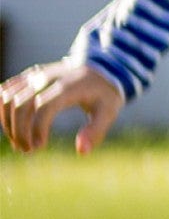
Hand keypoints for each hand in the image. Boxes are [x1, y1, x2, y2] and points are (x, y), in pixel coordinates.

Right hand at [1, 60, 126, 154]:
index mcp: (69, 87)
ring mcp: (36, 74)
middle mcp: (48, 77)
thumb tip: (81, 151)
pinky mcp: (29, 75)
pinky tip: (13, 127)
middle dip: (19, 131)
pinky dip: (4, 110)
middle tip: (27, 151)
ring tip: (20, 143)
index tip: (39, 147)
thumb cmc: (104, 93)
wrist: (102, 67)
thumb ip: (96, 130)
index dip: (36, 128)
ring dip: (8, 123)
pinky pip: (6, 90)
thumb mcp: (109, 111)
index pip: (43, 106)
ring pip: (8, 97)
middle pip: (21, 104)